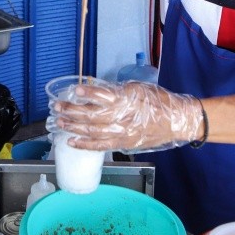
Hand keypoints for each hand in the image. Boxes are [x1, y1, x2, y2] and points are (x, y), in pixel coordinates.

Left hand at [49, 81, 204, 152]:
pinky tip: (71, 141)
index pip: (104, 96)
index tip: (75, 90)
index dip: (89, 94)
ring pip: (92, 131)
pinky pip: (100, 146)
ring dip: (74, 126)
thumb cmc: (160, 102)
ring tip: (59, 121)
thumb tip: (97, 91)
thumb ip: (118, 91)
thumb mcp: (139, 89)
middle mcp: (122, 118)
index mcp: (127, 101)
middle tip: (57, 106)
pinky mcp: (123, 144)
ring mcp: (121, 133)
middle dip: (72, 111)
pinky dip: (84, 144)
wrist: (177, 121)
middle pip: (92, 115)